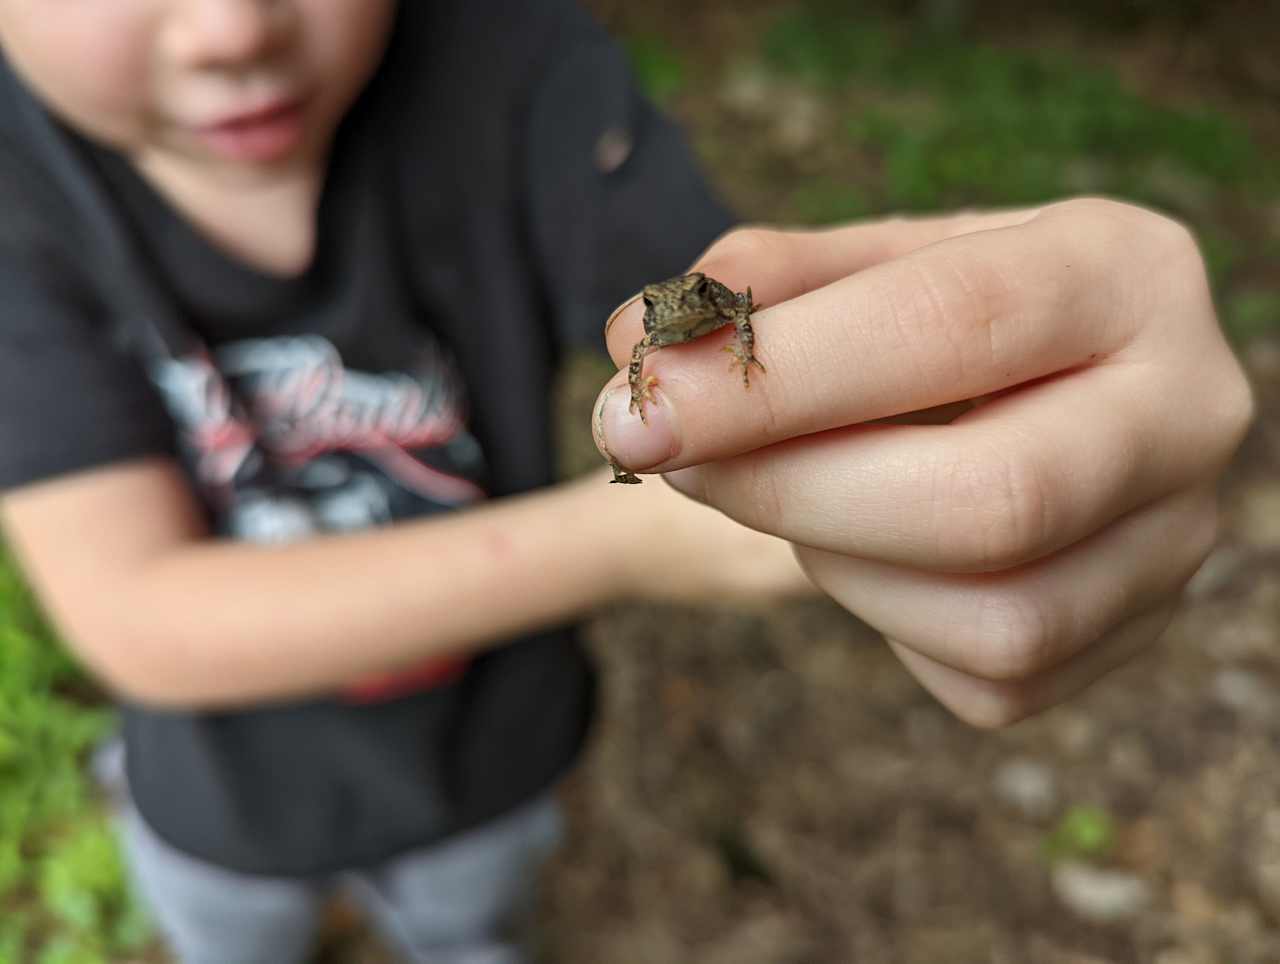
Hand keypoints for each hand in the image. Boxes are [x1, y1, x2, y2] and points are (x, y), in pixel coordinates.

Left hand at [594, 198, 1252, 726]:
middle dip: (792, 493)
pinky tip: (869, 551)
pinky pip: (987, 679)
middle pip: (990, 501)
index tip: (642, 406)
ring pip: (995, 618)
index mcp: (1122, 271)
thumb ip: (758, 287)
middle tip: (671, 463)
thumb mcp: (862, 271)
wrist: (1034, 389)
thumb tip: (636, 339)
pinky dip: (887, 620)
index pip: (951, 325)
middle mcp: (1189, 410)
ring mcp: (1177, 540)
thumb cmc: (930, 320)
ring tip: (796, 493)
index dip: (781, 377)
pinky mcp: (1134, 635)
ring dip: (841, 563)